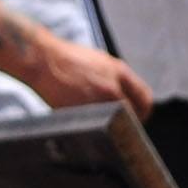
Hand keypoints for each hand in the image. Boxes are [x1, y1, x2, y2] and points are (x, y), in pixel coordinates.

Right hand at [21, 33, 154, 113]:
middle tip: (122, 128)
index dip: (143, 111)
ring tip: (100, 125)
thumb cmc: (68, 59)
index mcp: (119, 71)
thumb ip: (115, 78)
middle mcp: (112, 87)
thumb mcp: (100, 61)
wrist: (44, 59)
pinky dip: (92, 126)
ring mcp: (96, 101)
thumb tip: (124, 96)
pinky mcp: (81, 112)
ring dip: (110, 126)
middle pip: (133, 115)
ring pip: (114, 123)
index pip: (144, 98)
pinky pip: (94, 125)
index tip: (139, 117)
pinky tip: (84, 122)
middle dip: (129, 123)